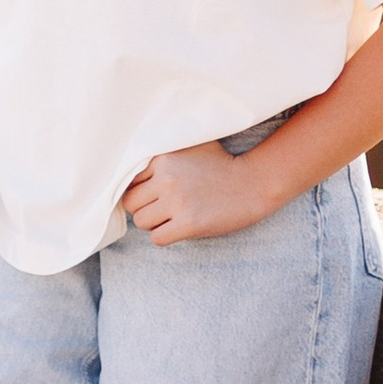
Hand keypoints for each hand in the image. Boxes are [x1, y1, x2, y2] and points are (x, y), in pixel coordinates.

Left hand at [121, 139, 269, 247]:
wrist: (252, 183)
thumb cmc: (221, 163)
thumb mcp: (190, 145)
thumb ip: (163, 152)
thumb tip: (134, 163)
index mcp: (163, 158)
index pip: (130, 181)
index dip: (141, 189)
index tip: (154, 193)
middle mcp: (166, 178)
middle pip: (131, 203)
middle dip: (144, 208)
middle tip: (161, 208)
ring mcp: (177, 202)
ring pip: (141, 222)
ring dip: (153, 223)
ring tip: (170, 218)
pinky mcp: (188, 223)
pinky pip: (157, 238)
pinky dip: (164, 236)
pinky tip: (178, 229)